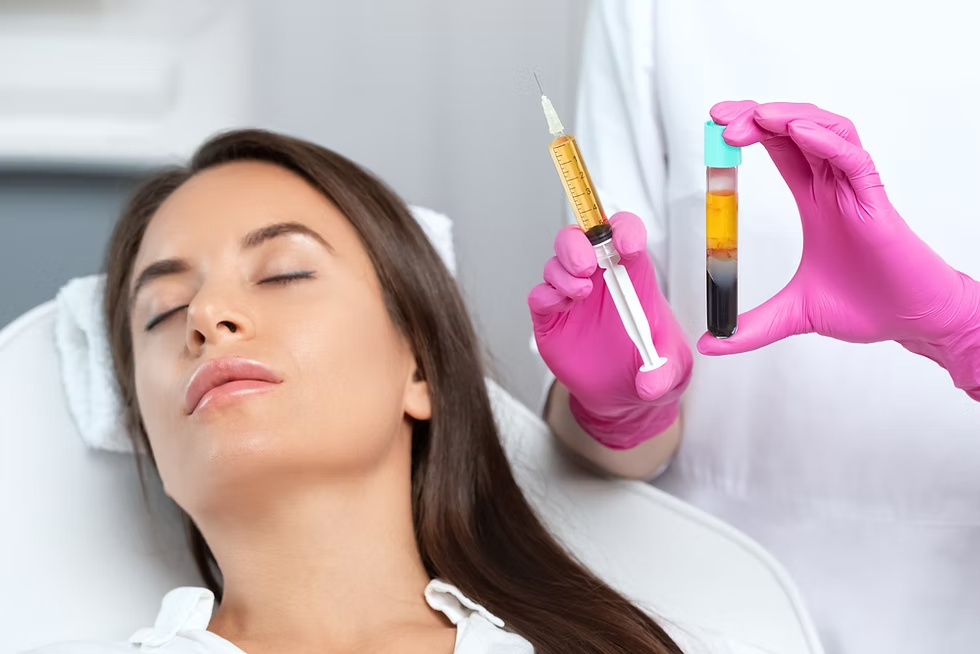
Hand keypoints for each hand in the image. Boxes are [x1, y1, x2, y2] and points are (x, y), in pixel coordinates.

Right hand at [529, 212, 693, 448]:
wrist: (623, 395)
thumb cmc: (650, 366)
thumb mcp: (672, 370)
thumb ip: (664, 374)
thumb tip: (650, 384)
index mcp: (633, 276)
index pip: (625, 233)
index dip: (624, 231)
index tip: (627, 245)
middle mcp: (600, 279)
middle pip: (581, 238)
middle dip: (579, 244)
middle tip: (586, 266)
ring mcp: (573, 297)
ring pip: (557, 263)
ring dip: (564, 271)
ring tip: (581, 292)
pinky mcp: (552, 319)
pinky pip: (541, 296)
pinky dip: (546, 295)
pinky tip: (561, 306)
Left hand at [698, 101, 979, 398]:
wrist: (911, 323)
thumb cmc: (867, 306)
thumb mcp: (792, 315)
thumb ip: (750, 327)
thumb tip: (709, 344)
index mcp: (815, 201)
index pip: (781, 149)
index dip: (751, 131)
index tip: (716, 126)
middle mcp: (835, 188)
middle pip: (797, 130)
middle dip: (758, 116)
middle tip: (721, 118)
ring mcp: (856, 191)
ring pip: (827, 132)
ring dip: (791, 118)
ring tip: (756, 116)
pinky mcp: (876, 202)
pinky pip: (854, 159)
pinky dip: (827, 141)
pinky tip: (801, 132)